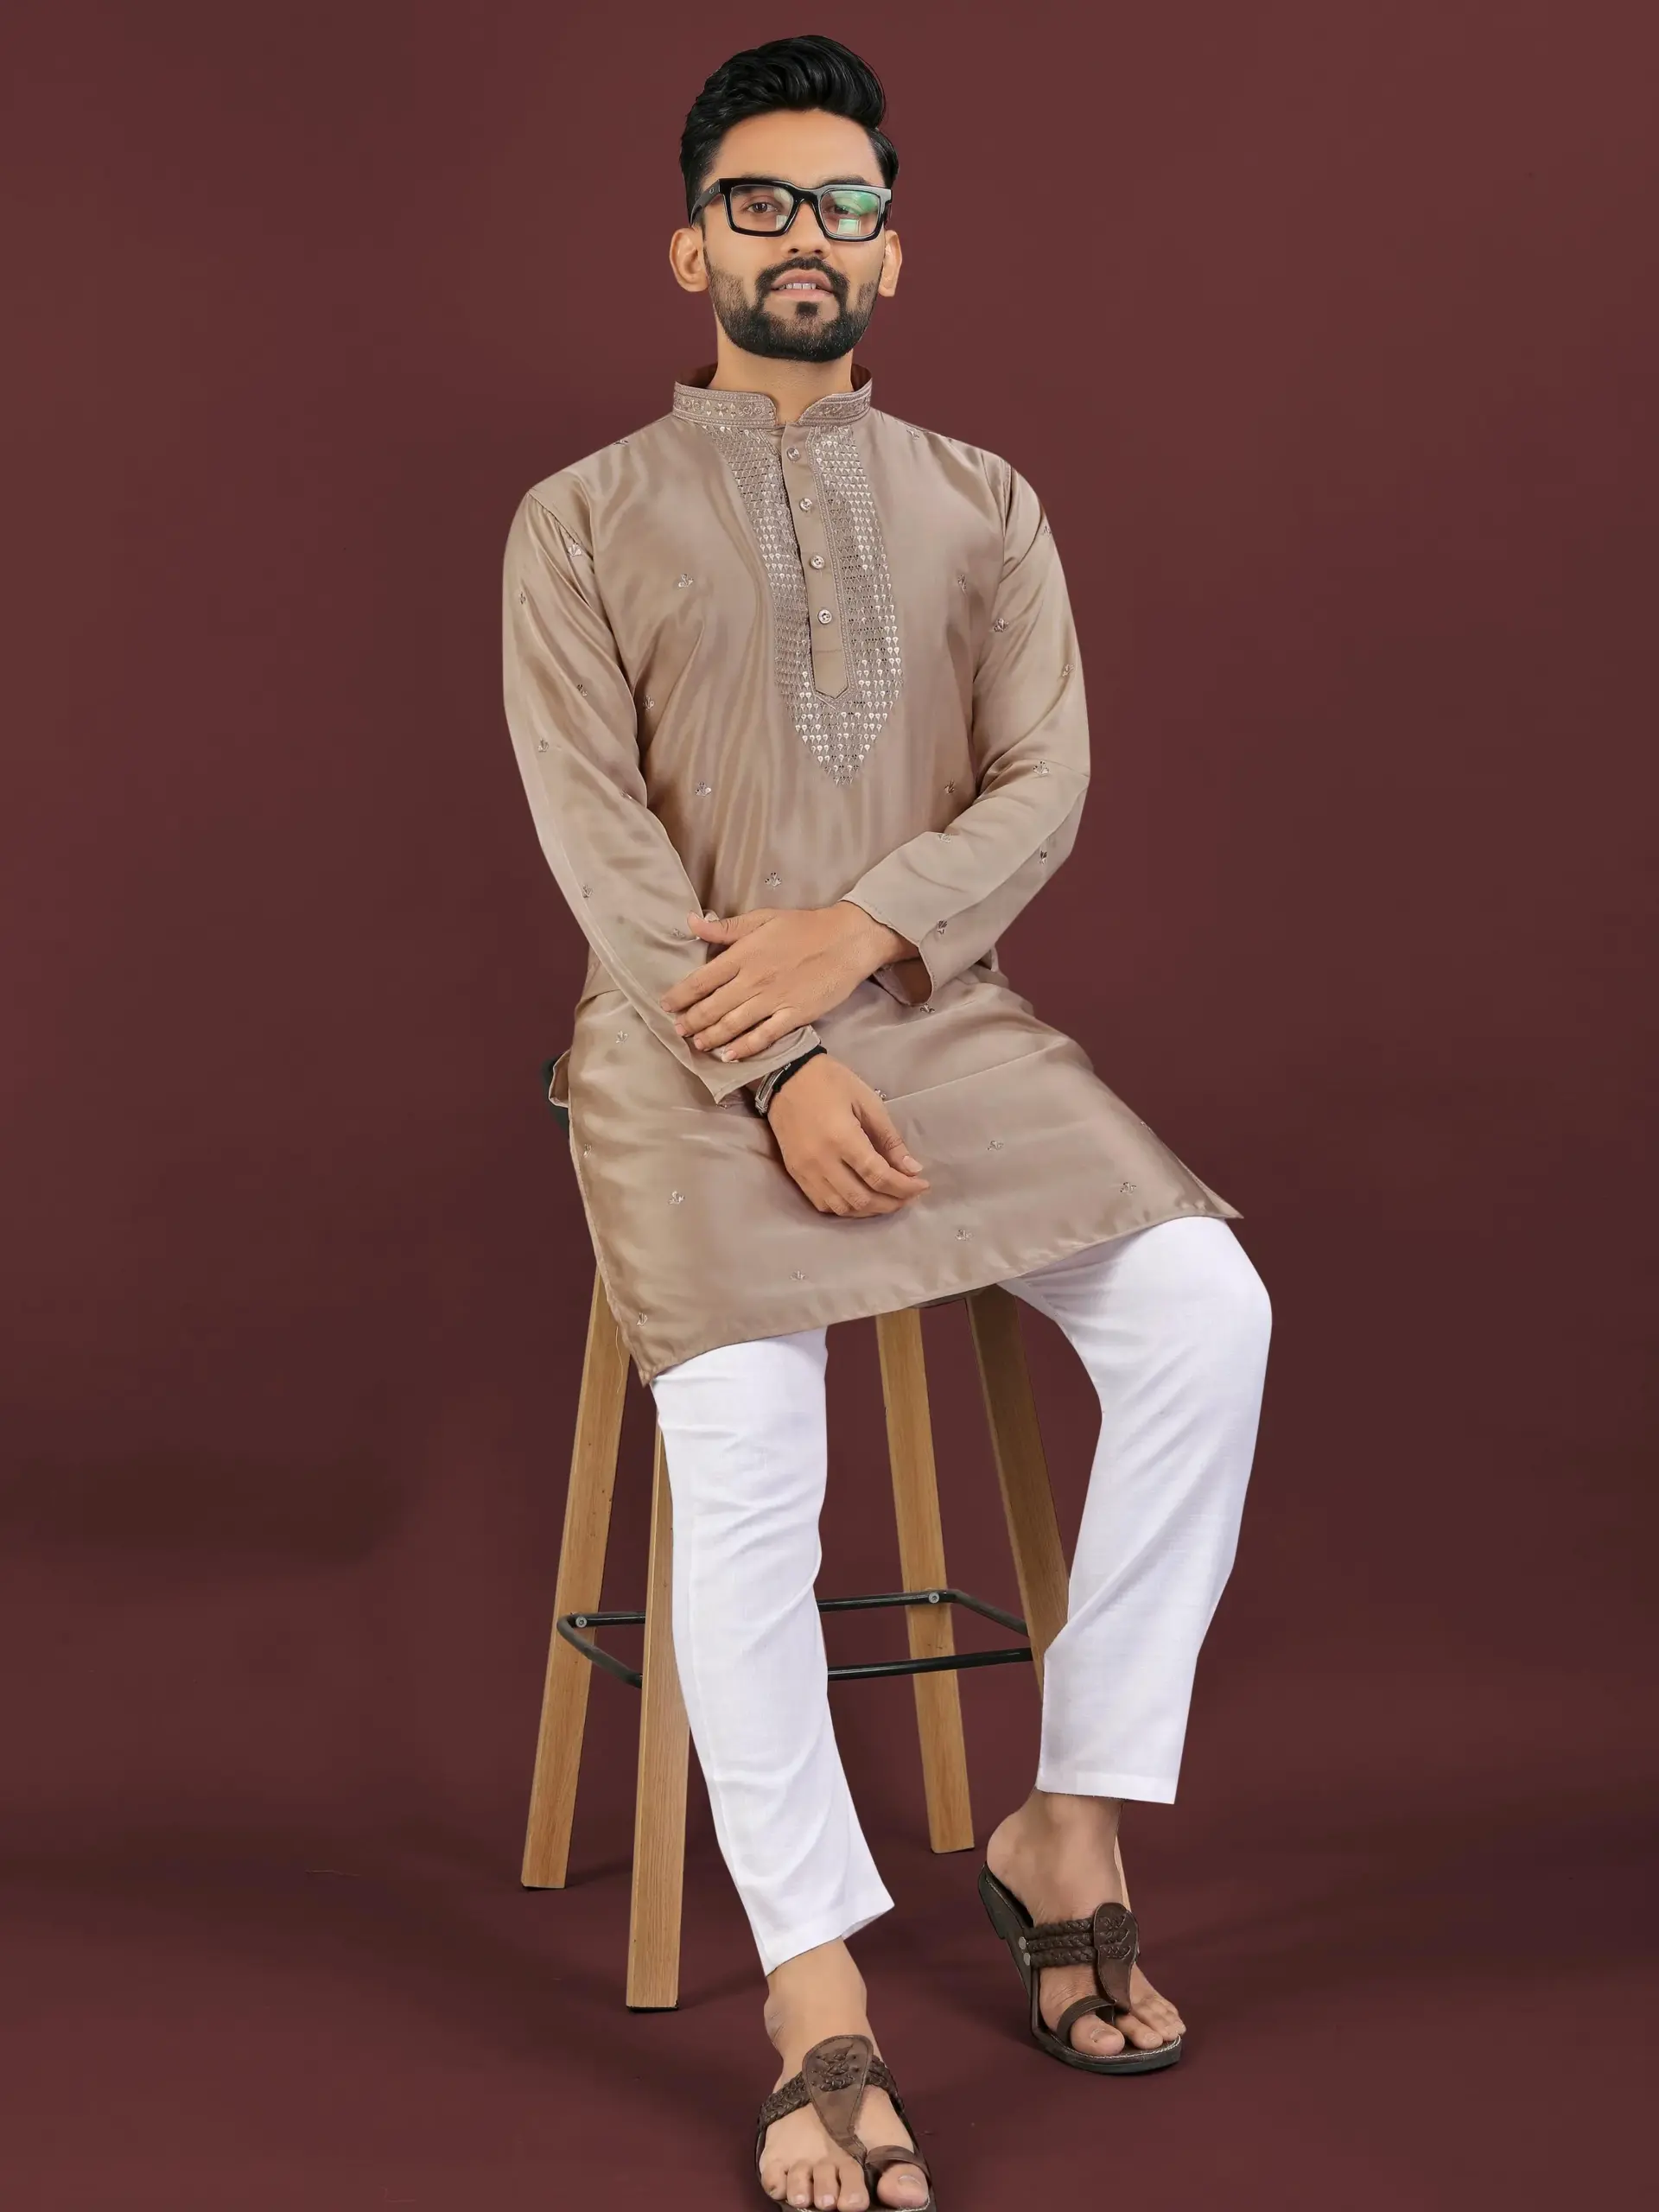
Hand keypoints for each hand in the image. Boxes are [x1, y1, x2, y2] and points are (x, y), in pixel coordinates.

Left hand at [659, 901, 915, 1063]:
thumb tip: (691, 922)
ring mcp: (774, 1000)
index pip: (701, 980)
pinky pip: (763, 1037)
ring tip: (696, 1045)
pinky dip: (744, 1048)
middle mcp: (753, 980)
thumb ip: (726, 928)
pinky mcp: (794, 1015)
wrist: (848, 940)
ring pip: (732, 1025)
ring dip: (710, 1037)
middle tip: (677, 1031)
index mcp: (743, 955)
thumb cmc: (804, 927)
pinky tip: (729, 1056)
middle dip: (690, 1022)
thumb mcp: (762, 919)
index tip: (666, 1005)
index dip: (680, 996)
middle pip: (712, 1007)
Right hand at [765, 1055, 929, 1216]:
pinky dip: (847, 1208)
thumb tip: (912, 1169)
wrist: (785, 1076)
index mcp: (842, 1138)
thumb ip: (889, 1139)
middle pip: (862, 1199)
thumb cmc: (831, 1082)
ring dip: (870, 1210)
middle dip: (892, 1203)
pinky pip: (823, 1205)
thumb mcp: (868, 1102)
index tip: (922, 1185)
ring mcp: (805, 1171)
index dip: (905, 1187)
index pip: (879, 1177)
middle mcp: (821, 1161)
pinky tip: (861, 1199)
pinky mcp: (795, 1174)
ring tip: (888, 1198)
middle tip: (908, 1195)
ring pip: (842, 1208)